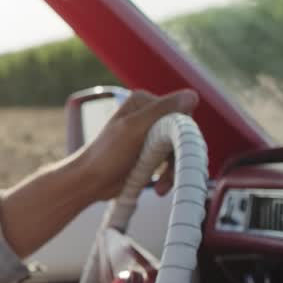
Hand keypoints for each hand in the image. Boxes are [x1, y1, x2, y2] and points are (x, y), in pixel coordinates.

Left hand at [73, 89, 198, 201]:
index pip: (180, 112)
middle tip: (169, 174)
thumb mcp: (133, 129)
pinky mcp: (152, 153)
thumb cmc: (106, 155)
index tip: (176, 152)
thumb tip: (192, 95)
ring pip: (179, 150)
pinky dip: (169, 176)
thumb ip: (161, 111)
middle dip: (178, 156)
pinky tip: (160, 187)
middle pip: (182, 133)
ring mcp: (151, 135)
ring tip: (161, 187)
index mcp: (144, 102)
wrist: (90, 182)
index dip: (183, 134)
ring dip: (173, 170)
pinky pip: (172, 162)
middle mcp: (149, 115)